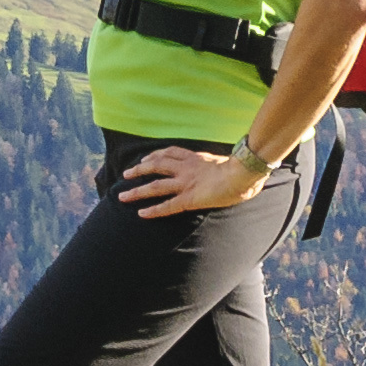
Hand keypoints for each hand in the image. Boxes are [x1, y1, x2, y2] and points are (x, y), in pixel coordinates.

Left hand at [121, 143, 270, 218]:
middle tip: (127, 174)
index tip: (145, 159)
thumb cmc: (242, 169)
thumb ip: (219, 164)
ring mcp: (186, 183)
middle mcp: (186, 168)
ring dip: (137, 190)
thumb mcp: (226, 161)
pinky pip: (167, 205)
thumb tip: (227, 167)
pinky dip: (153, 210)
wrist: (243, 173)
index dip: (155, 155)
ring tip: (123, 195)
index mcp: (196, 158)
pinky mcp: (189, 199)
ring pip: (155, 185)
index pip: (170, 152)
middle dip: (139, 169)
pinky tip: (141, 213)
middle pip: (156, 165)